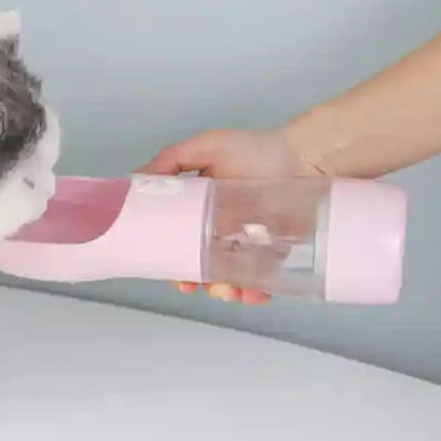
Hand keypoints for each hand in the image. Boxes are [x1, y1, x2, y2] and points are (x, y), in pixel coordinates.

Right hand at [139, 125, 317, 302]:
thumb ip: (171, 160)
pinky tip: (255, 294)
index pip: (181, 245)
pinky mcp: (270, 256)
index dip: (176, 264)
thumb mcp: (207, 146)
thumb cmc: (256, 150)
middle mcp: (220, 232)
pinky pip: (259, 282)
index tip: (178, 276)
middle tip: (206, 286)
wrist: (304, 158)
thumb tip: (136, 179)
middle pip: (203, 269)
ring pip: (229, 281)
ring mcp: (245, 247)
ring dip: (226, 293)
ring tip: (233, 291)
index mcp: (200, 212)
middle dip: (202, 285)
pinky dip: (255, 294)